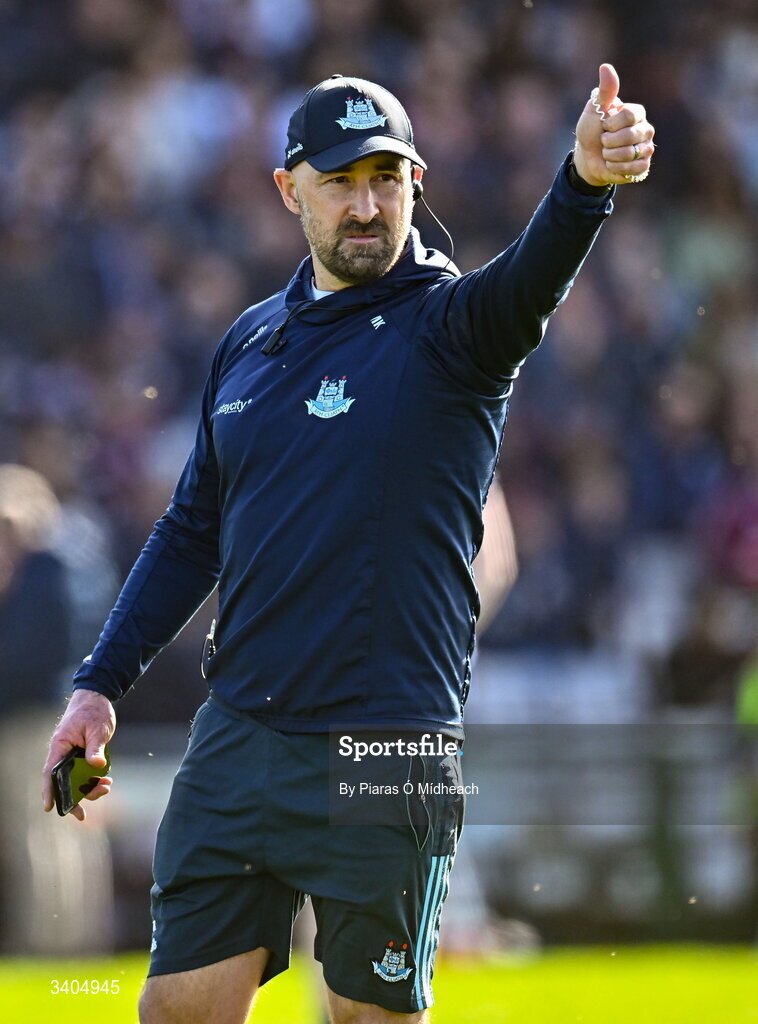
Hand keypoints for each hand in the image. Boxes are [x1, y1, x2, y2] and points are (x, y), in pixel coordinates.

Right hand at [42, 689, 115, 820]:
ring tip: (107, 787)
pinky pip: (85, 773)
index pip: (50, 772)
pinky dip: (94, 779)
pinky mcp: (82, 755)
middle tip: (83, 814)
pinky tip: (106, 781)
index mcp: (61, 746)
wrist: (97, 698)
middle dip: (74, 797)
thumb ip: (96, 747)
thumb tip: (98, 765)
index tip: (49, 807)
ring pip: (76, 780)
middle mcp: (63, 753)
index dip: (49, 791)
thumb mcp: (98, 728)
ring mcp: (72, 755)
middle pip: (63, 782)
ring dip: (89, 788)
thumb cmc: (94, 710)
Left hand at [573, 63, 654, 185]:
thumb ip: (605, 91)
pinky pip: (634, 168)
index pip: (629, 115)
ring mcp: (646, 148)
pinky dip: (617, 168)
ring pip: (629, 154)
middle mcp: (646, 129)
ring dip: (610, 156)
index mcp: (637, 113)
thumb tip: (605, 66)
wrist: (587, 157)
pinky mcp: (643, 166)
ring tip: (608, 153)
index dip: (611, 124)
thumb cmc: (592, 130)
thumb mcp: (595, 109)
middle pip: (629, 136)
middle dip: (608, 141)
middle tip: (604, 141)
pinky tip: (613, 164)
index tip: (604, 125)